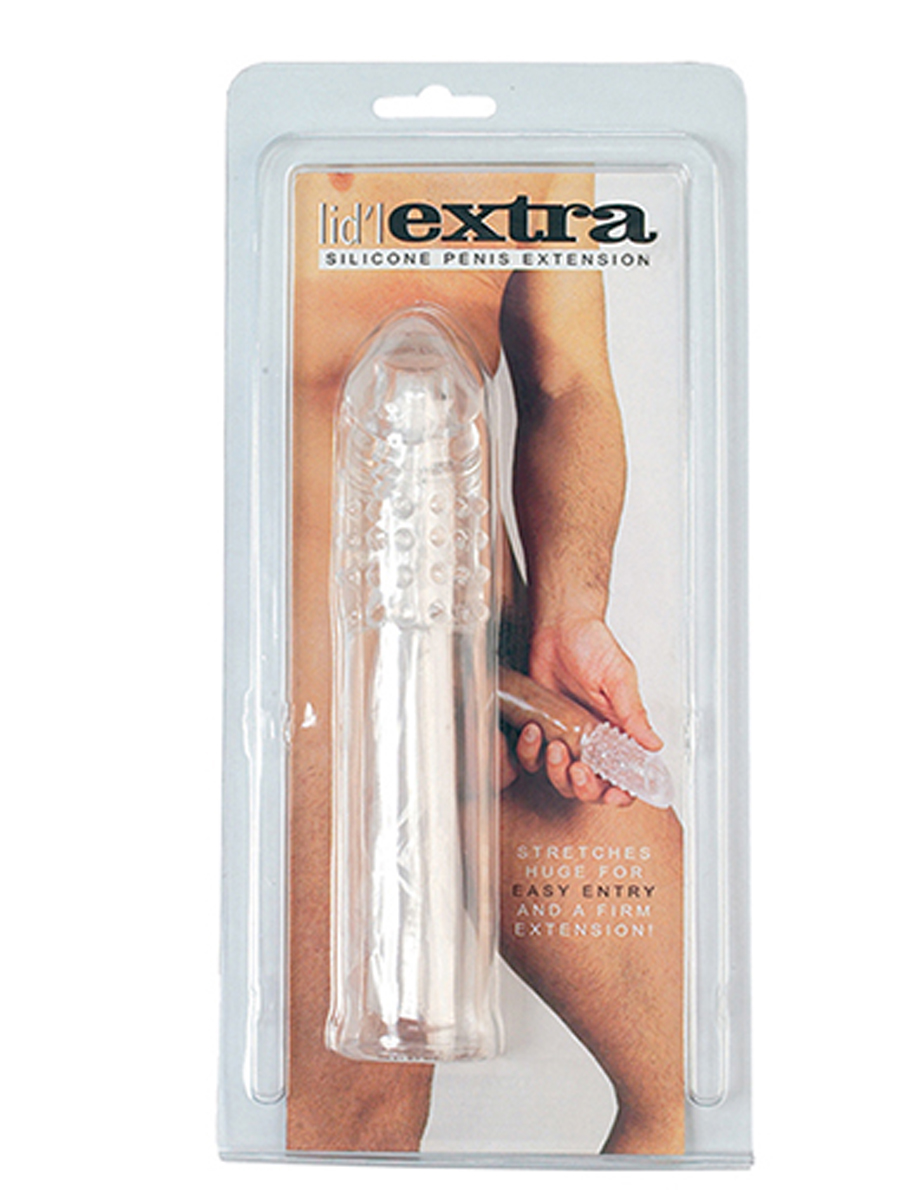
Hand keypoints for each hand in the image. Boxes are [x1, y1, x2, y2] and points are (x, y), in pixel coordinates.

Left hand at [514, 612, 661, 805]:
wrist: (558, 625)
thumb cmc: (592, 643)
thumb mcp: (618, 678)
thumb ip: (633, 713)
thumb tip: (653, 744)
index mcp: (616, 730)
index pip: (622, 775)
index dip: (620, 792)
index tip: (615, 793)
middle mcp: (591, 738)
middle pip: (589, 786)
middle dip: (584, 787)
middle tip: (579, 769)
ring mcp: (565, 735)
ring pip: (559, 777)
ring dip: (556, 770)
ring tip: (555, 746)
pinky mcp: (541, 728)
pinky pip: (532, 756)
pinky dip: (530, 752)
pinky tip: (534, 731)